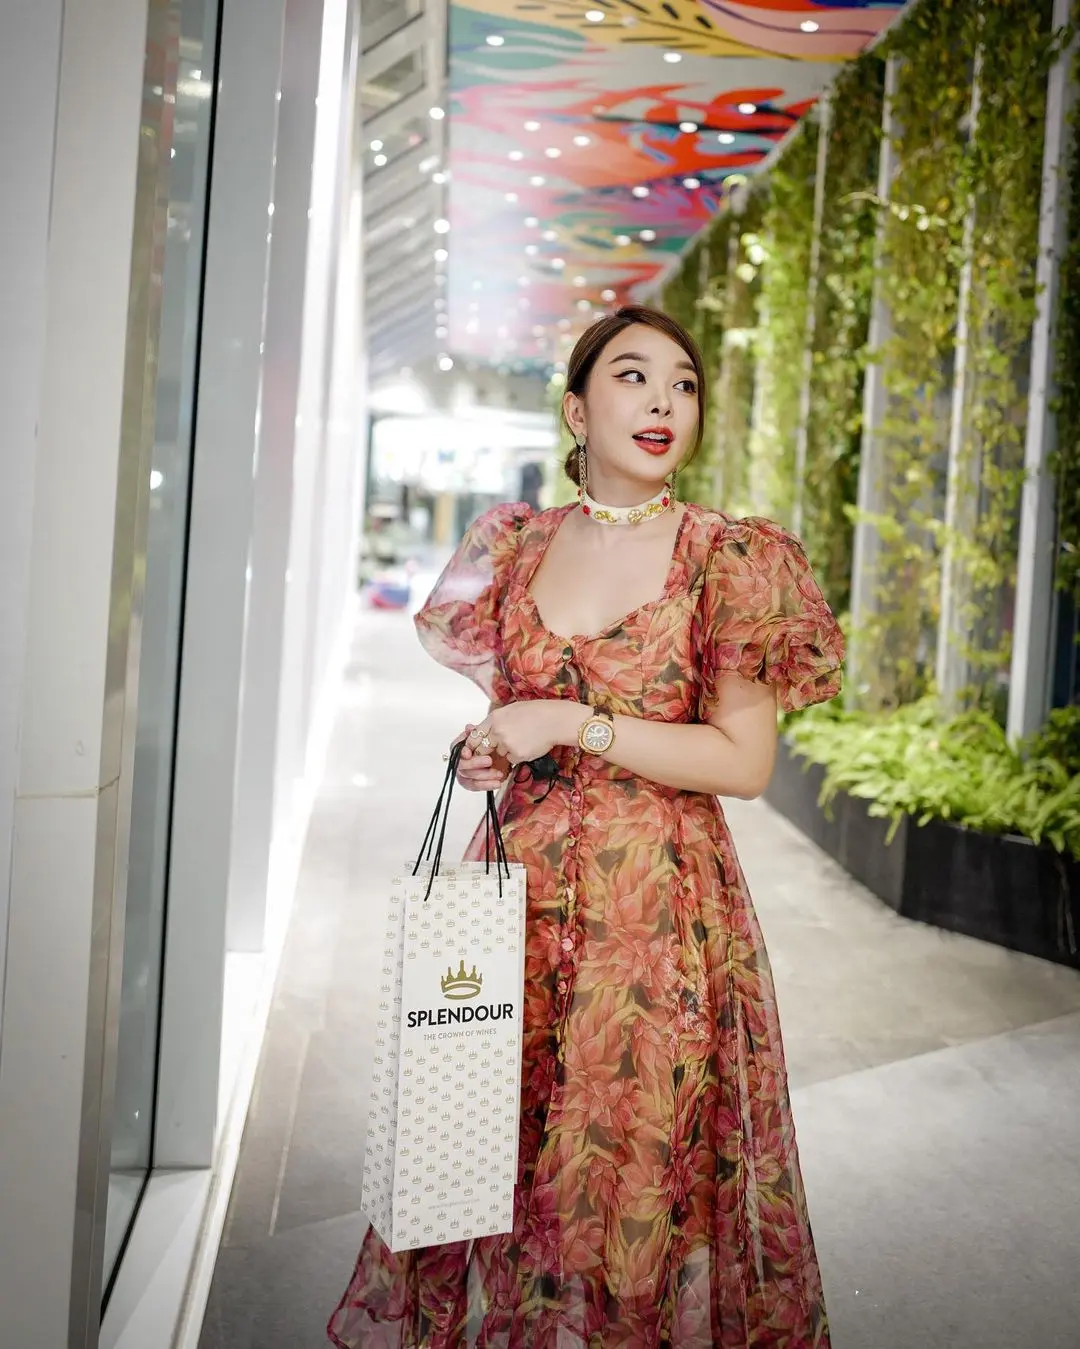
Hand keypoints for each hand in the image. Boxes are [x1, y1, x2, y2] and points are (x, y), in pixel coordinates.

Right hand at [452, 724, 511, 793]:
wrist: (495, 754)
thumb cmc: (486, 744)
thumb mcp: (484, 735)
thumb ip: (476, 732)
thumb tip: (469, 728)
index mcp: (459, 747)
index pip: (456, 748)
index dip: (462, 751)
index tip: (468, 753)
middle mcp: (459, 761)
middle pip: (462, 765)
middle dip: (475, 763)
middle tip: (489, 760)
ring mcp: (463, 774)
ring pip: (470, 777)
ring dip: (485, 775)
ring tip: (498, 773)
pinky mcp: (470, 783)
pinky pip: (476, 786)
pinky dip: (487, 785)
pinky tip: (497, 783)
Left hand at [464, 700, 579, 767]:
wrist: (555, 720)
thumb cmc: (536, 712)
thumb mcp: (511, 710)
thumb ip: (496, 721)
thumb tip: (485, 731)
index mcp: (494, 718)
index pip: (474, 735)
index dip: (474, 743)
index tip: (477, 746)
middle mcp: (498, 731)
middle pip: (483, 748)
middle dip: (488, 750)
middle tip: (500, 746)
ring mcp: (507, 744)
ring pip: (500, 754)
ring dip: (507, 751)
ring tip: (523, 739)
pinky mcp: (518, 755)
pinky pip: (512, 760)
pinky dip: (518, 756)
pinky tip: (528, 745)